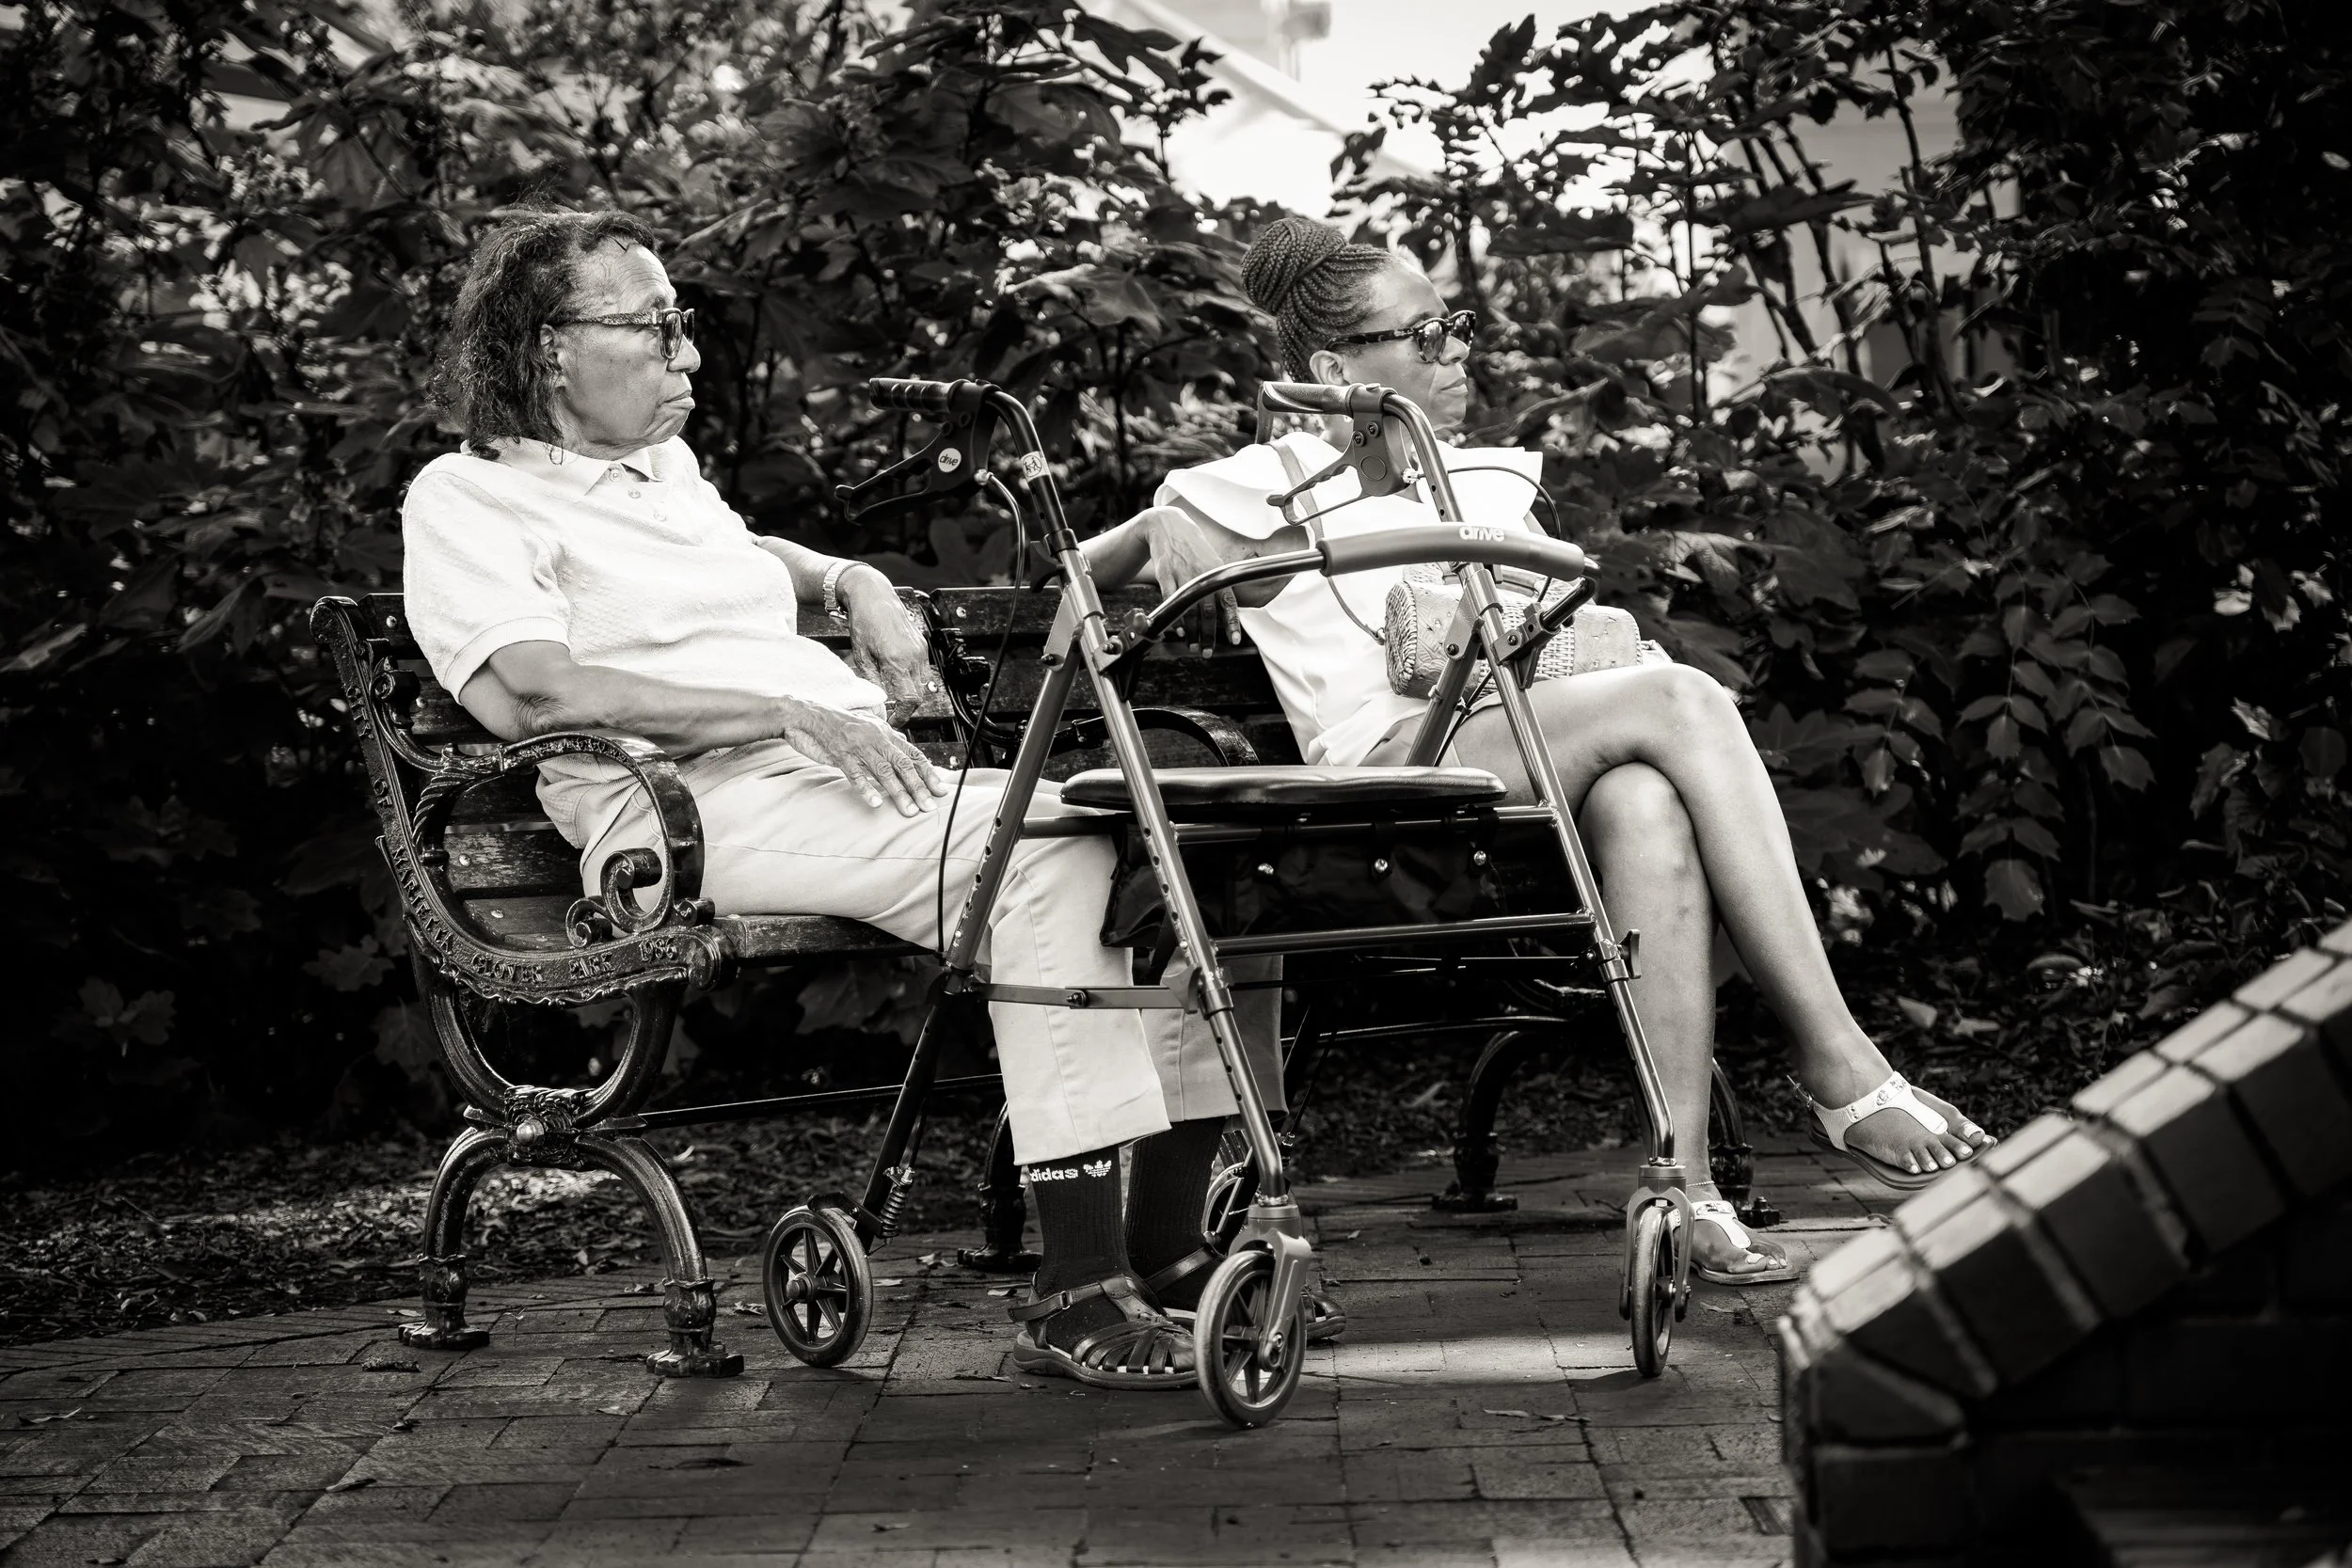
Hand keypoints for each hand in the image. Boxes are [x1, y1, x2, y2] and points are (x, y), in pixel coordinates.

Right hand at [774, 698, 948, 815]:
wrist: (808, 715)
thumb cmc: (840, 724)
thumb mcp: (868, 728)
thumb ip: (887, 741)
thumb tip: (907, 755)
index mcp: (885, 733)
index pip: (913, 755)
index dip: (928, 773)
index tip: (941, 790)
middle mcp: (876, 738)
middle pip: (903, 765)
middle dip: (918, 787)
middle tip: (929, 807)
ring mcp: (858, 746)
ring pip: (884, 771)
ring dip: (898, 793)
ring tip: (909, 811)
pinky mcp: (840, 754)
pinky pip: (855, 773)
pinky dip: (866, 789)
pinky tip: (875, 803)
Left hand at [837, 565, 935, 726]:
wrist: (874, 596)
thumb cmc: (864, 623)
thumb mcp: (861, 656)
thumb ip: (872, 681)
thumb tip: (879, 703)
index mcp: (897, 661)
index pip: (909, 700)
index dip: (902, 715)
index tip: (893, 720)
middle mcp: (913, 657)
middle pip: (919, 695)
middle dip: (906, 706)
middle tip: (892, 709)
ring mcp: (920, 650)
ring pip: (922, 683)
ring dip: (910, 692)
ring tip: (894, 692)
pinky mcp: (922, 645)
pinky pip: (922, 670)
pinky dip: (912, 678)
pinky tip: (898, 675)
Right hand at [1134, 507, 1246, 644]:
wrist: (1168, 525)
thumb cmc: (1193, 546)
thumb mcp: (1212, 560)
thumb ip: (1219, 583)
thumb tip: (1229, 605)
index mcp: (1217, 573)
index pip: (1228, 602)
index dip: (1231, 623)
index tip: (1234, 640)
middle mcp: (1202, 575)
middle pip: (1208, 612)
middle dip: (1208, 636)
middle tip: (1207, 652)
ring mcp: (1183, 575)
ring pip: (1189, 610)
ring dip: (1192, 632)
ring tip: (1193, 645)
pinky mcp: (1166, 575)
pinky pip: (1171, 601)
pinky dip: (1175, 617)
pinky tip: (1178, 629)